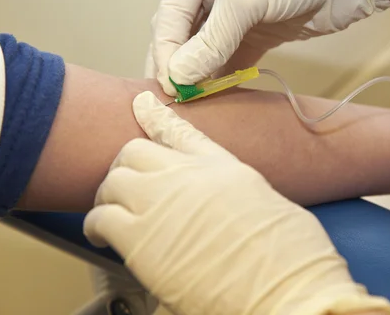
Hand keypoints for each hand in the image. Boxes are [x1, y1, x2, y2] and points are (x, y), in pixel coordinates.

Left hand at [84, 92, 389, 314]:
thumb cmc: (292, 257)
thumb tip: (221, 212)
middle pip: (136, 151)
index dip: (157, 116)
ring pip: (113, 180)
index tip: (142, 103)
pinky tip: (102, 238)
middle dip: (126, 165)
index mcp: (224, 168)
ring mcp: (163, 202)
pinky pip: (100, 219)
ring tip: (110, 212)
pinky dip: (97, 226)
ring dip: (108, 194)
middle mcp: (189, 176)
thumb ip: (236, 197)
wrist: (287, 286)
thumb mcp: (271, 207)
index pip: (181, 132)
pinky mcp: (141, 239)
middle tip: (125, 186)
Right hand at [152, 0, 389, 94]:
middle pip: (183, 35)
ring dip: (201, 76)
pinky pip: (231, 60)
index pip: (170, 17)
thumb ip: (211, 41)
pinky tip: (216, 97)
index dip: (166, 53)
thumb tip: (180, 77)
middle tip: (176, 100)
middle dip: (179, 66)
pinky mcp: (257, 32)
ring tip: (194, 104)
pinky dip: (223, 78)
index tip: (169, 86)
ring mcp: (235, 13)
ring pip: (206, 51)